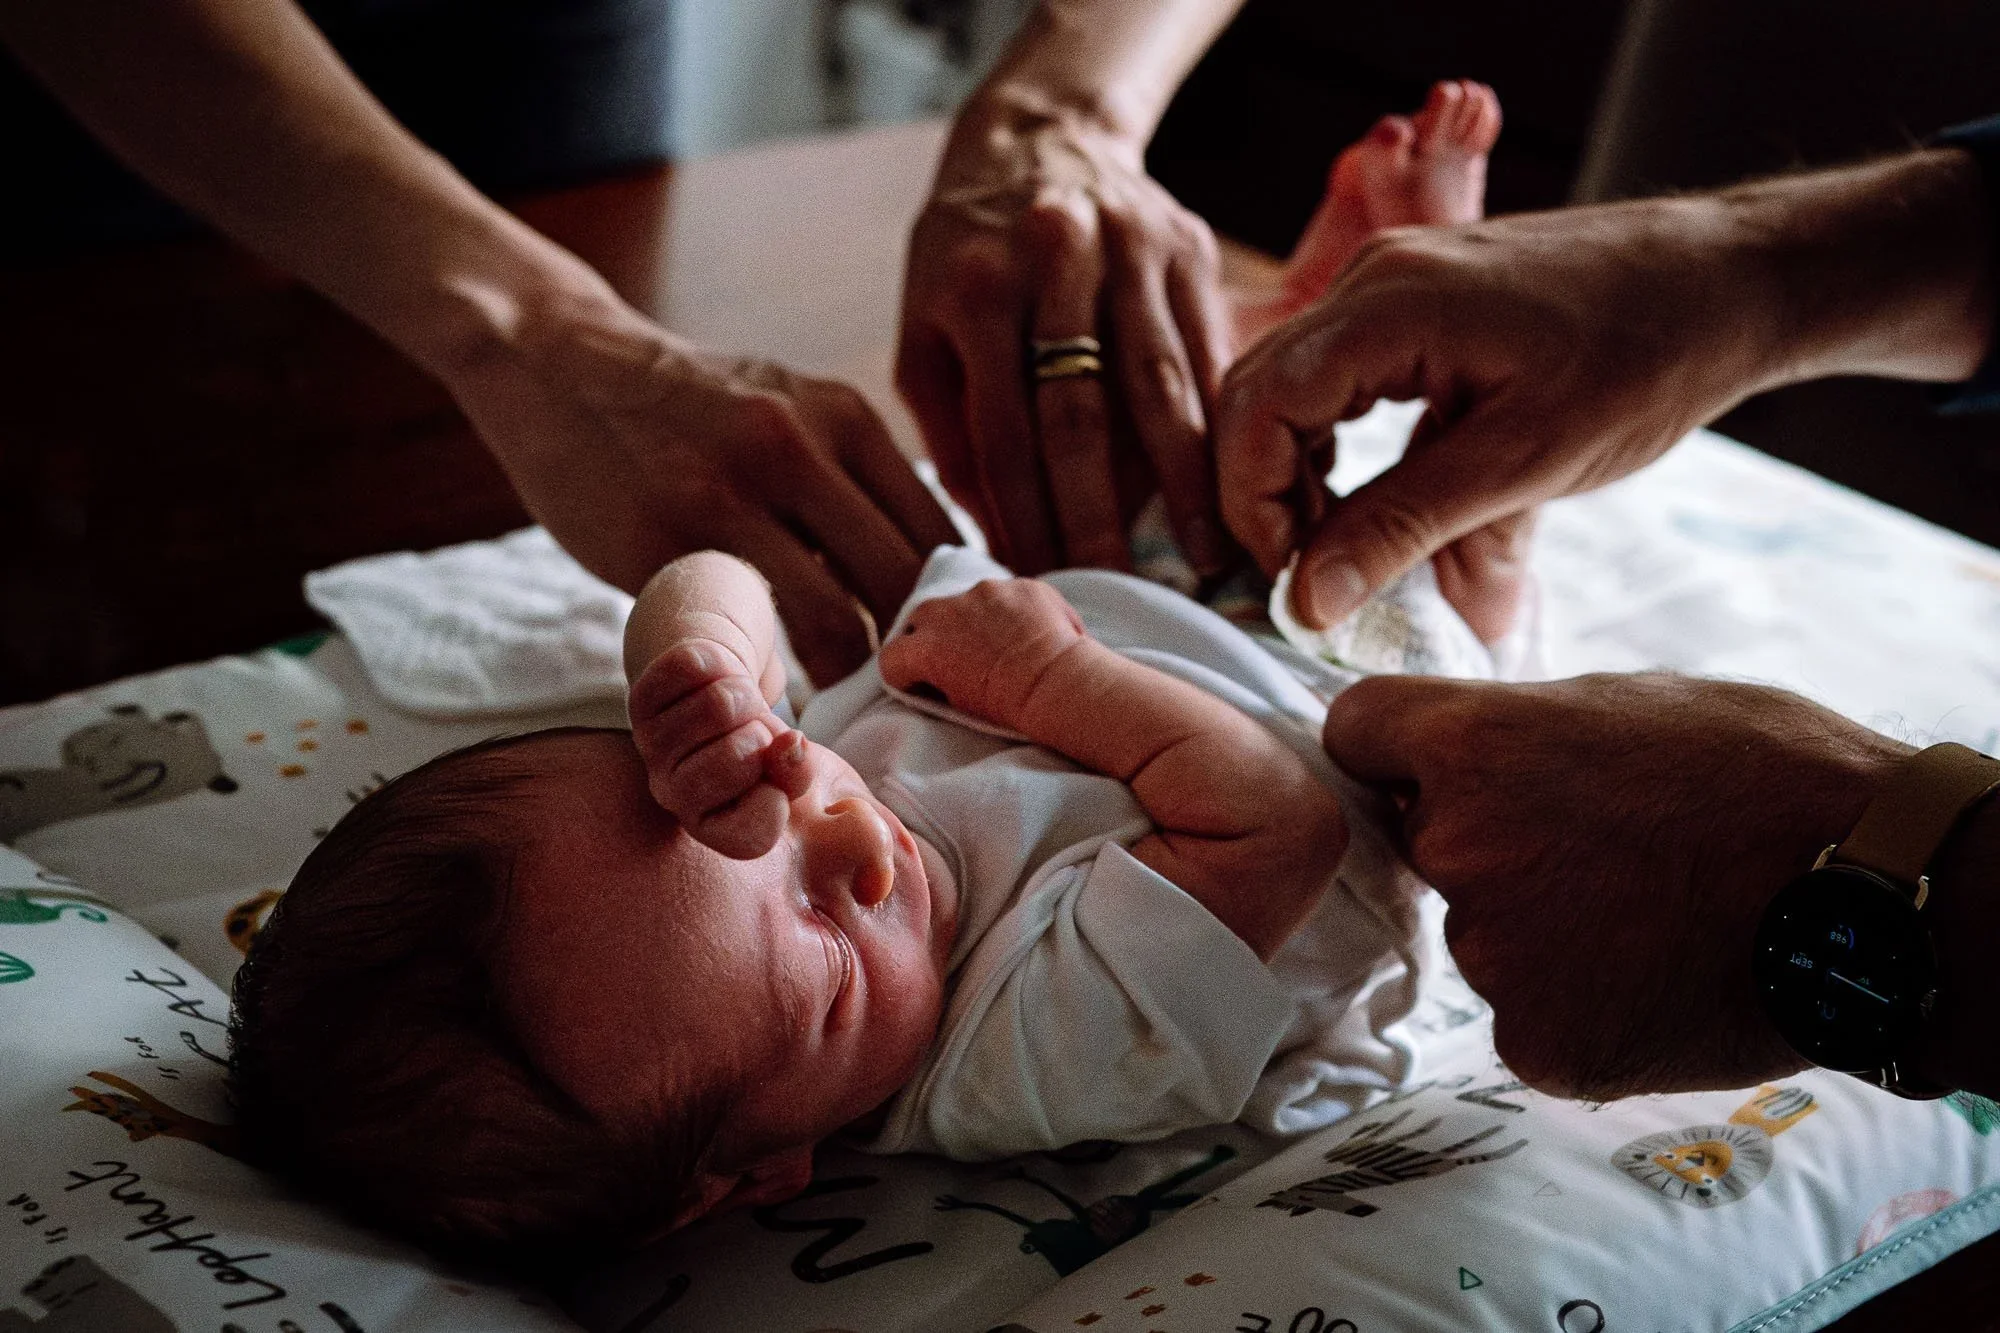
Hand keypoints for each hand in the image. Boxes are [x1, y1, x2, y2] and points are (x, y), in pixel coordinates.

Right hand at [446, 301, 958, 686]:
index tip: (945, 656)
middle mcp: (799, 446)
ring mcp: (729, 494)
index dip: (953, 609)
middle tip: (905, 704)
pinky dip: (772, 679)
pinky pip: (745, 636)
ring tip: (848, 713)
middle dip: (913, 653)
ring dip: (848, 682)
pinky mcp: (663, 541)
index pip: (940, 534)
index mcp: (844, 417)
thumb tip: (923, 576)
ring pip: (836, 621)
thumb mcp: (788, 407)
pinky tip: (775, 697)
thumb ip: (852, 477)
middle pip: (901, 581)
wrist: (558, 365)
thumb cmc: (687, 408)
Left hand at [628, 636, 810, 859]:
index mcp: (709, 825)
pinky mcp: (640, 702)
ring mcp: (651, 747)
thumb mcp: (789, 769)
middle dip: (761, 730)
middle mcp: (671, 795)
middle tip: (752, 730)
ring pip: (719, 704)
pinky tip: (712, 680)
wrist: (720, 694)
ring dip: (743, 691)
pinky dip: (718, 663)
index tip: (769, 777)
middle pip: (738, 754)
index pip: (756, 828)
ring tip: (736, 704)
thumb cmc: (759, 744)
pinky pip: (692, 670)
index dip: (779, 794)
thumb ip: (799, 772)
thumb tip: (789, 744)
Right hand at [877, 577, 1085, 731]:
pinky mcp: (1019, 585)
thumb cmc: (1008, 706)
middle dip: (933, 635)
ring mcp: (984, 592)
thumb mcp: (960, 703)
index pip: (893, 658)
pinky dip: (1015, 611)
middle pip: (923, 618)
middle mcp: (945, 612)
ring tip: (1003, 642)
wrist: (1055, 685)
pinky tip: (1033, 632)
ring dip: (975, 617)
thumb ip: (941, 679)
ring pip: (968, 601)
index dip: (905, 674)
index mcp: (924, 648)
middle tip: (958, 657)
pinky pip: (1009, 595)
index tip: (922, 683)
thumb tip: (943, 673)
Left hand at [896, 98, 1232, 575]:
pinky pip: (1210, 350)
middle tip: (1128, 592)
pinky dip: (1224, 423)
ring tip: (1207, 554)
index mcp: (976, 290)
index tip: (1047, 584)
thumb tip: (996, 534)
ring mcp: (1129, 248)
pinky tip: (1238, 479)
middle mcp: (1053, 261)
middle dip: (1105, 515)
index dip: (1027, 518)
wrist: (1036, 138)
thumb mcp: (924, 332)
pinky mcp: (1189, 244)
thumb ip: (951, 431)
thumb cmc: (968, 259)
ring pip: (1162, 386)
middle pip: (1084, 416)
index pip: (1005, 432)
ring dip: (1187, 481)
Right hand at [1217, 201, 1782, 640]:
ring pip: (1293, 388)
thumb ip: (1404, 528)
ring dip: (1298, 476)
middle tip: (1304, 579)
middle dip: (1264, 496)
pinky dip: (1336, 447)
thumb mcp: (1523, 463)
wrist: (1730, 280)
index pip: (1257, 407)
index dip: (1254, 506)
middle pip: (1257, 393)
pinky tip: (1372, 501)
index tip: (1294, 583)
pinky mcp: (1419, 302)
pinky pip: (1340, 376)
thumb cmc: (1646, 356)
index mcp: (1387, 306)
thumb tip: (1310, 601)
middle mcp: (1373, 279)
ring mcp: (1393, 282)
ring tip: (1340, 551)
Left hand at [1322, 672, 1910, 1098]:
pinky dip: (1577, 1005)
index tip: (1434, 765)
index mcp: (1470, 744)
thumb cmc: (1769, 775)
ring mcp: (1491, 956)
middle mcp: (1456, 848)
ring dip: (1538, 929)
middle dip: (1487, 843)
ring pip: (1483, 935)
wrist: (1874, 899)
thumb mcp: (1633, 699)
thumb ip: (1523, 725)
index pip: (1358, 731)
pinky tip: (1651, 981)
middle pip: (1425, 843)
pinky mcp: (1535, 1044)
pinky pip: (1527, 1016)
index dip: (1398, 749)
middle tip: (1594, 849)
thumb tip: (1467, 746)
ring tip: (1646, 913)